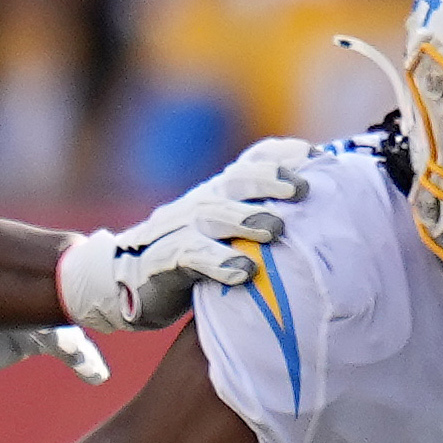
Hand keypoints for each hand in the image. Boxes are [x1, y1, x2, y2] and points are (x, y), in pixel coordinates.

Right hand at [60, 134, 313, 333]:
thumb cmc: (190, 264)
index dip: (283, 156)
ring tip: (276, 230)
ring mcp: (177, 229)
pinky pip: (190, 256)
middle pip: (235, 181)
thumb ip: (258, 227)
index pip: (251, 163)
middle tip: (302, 189)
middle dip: (270, 180)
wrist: (124, 286)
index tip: (319, 157)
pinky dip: (218, 262)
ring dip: (246, 220)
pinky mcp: (161, 260)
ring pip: (212, 214)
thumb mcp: (226, 239)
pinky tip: (243, 272)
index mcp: (217, 194)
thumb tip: (318, 223)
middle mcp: (199, 203)